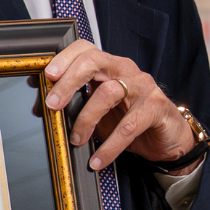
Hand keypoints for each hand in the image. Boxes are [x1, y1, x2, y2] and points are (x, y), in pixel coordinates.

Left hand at [42, 40, 196, 172]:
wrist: (168, 138)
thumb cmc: (131, 119)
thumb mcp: (100, 110)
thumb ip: (76, 103)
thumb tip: (40, 105)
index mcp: (110, 66)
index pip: (86, 49)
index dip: (65, 58)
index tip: (47, 75)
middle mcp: (126, 71)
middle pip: (94, 62)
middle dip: (69, 82)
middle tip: (52, 104)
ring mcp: (143, 88)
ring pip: (109, 92)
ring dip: (87, 119)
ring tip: (76, 140)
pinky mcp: (155, 109)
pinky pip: (129, 126)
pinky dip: (110, 146)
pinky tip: (97, 160)